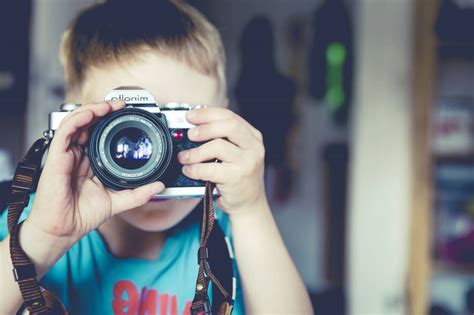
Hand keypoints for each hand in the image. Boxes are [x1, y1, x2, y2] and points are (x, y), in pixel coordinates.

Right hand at [28, 100, 164, 242]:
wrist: (64, 229)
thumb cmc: (83, 215)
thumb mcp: (118, 202)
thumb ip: (139, 194)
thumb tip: (159, 186)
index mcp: (89, 161)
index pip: (99, 134)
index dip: (111, 121)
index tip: (128, 115)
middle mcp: (77, 154)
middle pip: (88, 123)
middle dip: (104, 110)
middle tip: (121, 105)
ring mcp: (66, 154)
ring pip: (76, 122)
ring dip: (93, 109)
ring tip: (110, 105)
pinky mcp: (56, 156)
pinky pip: (65, 131)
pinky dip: (78, 119)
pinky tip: (92, 113)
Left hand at [178, 107, 265, 214]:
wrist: (250, 204)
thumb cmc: (239, 177)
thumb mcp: (238, 153)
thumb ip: (223, 139)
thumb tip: (194, 126)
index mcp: (252, 137)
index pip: (230, 116)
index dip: (208, 114)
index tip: (191, 115)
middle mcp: (253, 147)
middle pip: (228, 126)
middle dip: (205, 127)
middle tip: (190, 134)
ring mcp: (247, 163)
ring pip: (218, 146)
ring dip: (196, 151)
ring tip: (185, 157)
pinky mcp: (237, 178)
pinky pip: (210, 169)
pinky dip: (195, 168)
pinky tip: (189, 170)